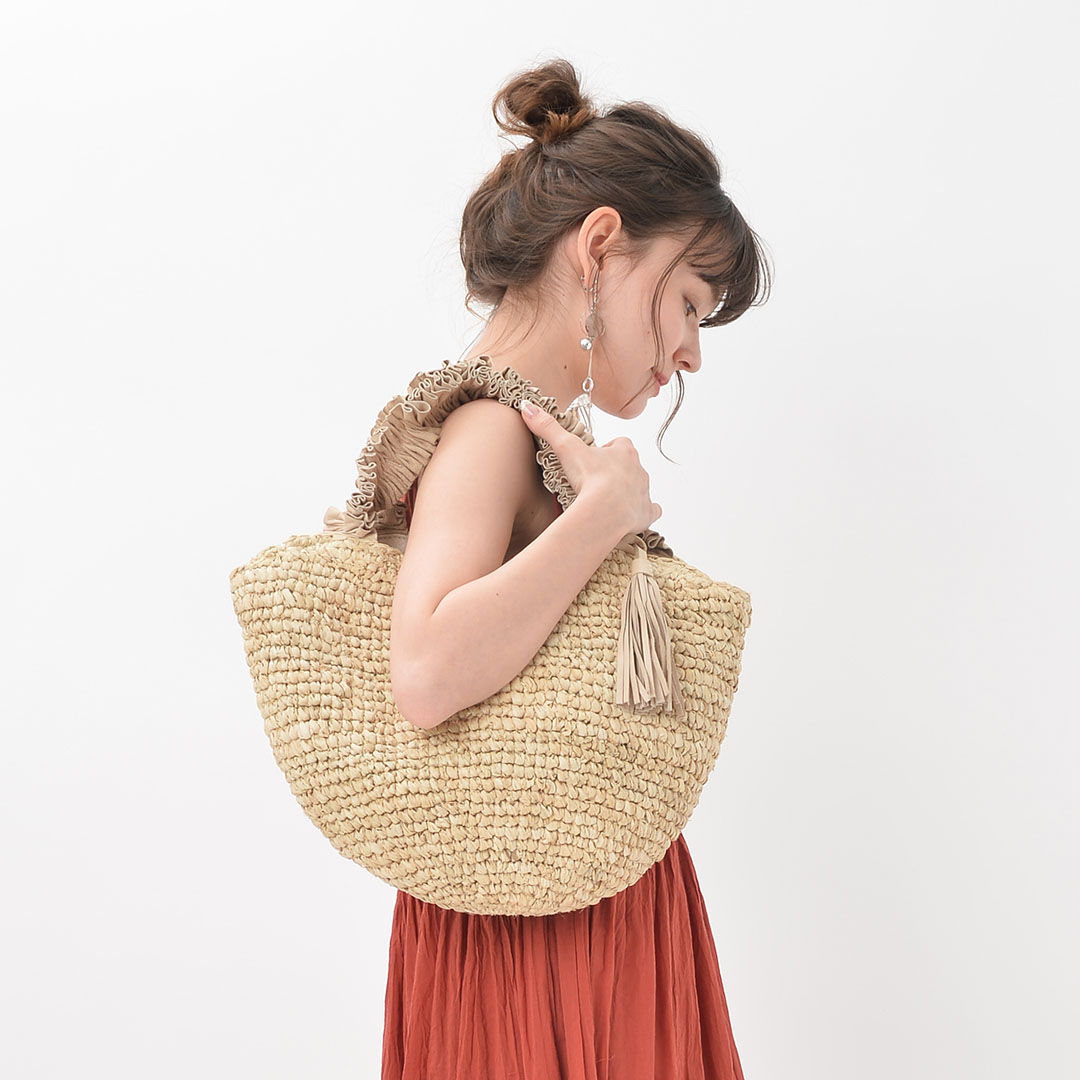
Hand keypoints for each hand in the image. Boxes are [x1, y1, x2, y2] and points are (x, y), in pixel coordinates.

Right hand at [518, 400, 661, 537]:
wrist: (606, 511)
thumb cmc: (590, 478)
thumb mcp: (566, 448)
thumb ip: (548, 428)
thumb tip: (527, 406)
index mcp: (625, 451)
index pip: (620, 444)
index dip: (607, 450)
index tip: (592, 459)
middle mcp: (639, 469)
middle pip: (630, 466)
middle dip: (616, 471)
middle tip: (595, 481)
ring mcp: (645, 492)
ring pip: (640, 487)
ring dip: (627, 491)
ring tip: (606, 500)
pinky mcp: (646, 513)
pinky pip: (651, 511)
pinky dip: (643, 512)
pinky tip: (630, 516)